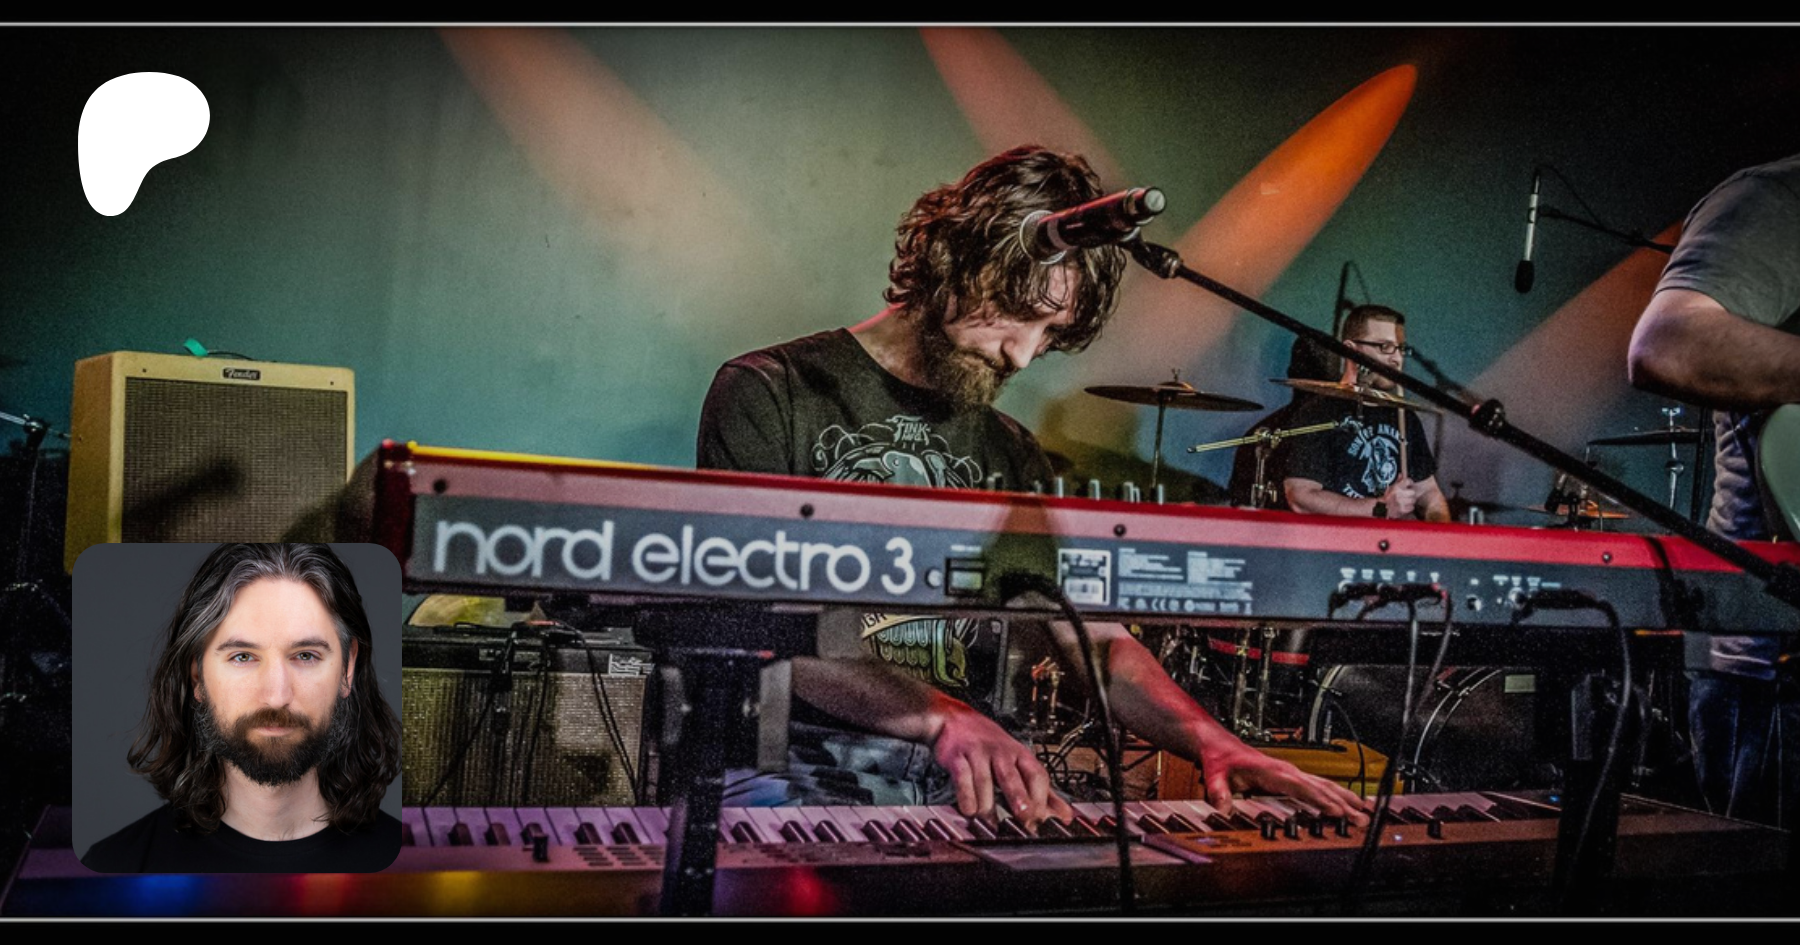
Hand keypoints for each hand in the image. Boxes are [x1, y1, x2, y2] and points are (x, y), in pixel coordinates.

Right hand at [929, 699, 1073, 829]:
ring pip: (984, 781)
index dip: (1041, 798)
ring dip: (988, 806)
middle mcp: (1001, 752)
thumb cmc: (992, 746)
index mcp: (1021, 755)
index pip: (1037, 775)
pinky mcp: (957, 757)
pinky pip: (962, 779)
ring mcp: (979, 754)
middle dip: (1019, 797)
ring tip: (992, 825)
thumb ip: (1042, 791)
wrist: (956, 720)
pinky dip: (966, 798)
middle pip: (1012, 776)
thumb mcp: (1020, 762)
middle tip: (1024, 817)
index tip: (1041, 819)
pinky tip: (970, 810)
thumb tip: (1065, 815)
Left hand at [1198, 738, 1370, 826]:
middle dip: (1342, 803)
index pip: (1300, 787)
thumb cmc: (1221, 759)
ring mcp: (1292, 773)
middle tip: (1361, 819)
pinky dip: (1338, 795)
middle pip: (1319, 787)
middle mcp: (1286, 771)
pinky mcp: (1293, 778)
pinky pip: (1320, 786)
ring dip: (1345, 799)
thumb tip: (1223, 805)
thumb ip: (1218, 791)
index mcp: (1271, 771)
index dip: (1318, 799)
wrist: (1221, 746)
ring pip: (1324, 785)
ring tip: (1365, 812)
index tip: (1336, 811)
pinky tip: (1351, 804)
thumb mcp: (1214, 775)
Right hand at [1381, 477, 1419, 516]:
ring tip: (1406, 501)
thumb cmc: (1388, 497)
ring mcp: (1400, 502)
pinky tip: (1405, 506)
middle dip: (1411, 494)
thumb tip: (1401, 474)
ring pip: (1413, 500)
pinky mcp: (1402, 509)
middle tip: (1408, 495)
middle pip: (1413, 492)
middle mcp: (1398, 494)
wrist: (1382, 508)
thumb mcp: (1391, 487)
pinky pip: (1411, 507)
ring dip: (1411, 501)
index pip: (1408, 481)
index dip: (1410, 483)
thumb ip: (1398, 481)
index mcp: (1396, 487)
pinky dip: (1409, 507)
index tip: (1409, 485)